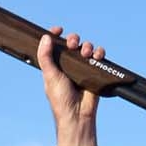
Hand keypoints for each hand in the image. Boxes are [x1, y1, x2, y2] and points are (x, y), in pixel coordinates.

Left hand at [38, 27, 101, 145]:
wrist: (77, 115)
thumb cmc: (61, 99)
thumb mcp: (50, 76)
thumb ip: (45, 57)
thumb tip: (45, 37)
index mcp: (55, 65)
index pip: (54, 45)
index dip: (56, 35)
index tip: (58, 30)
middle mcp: (68, 65)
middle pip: (72, 43)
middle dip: (73, 39)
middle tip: (72, 44)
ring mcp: (82, 68)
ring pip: (86, 48)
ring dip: (87, 46)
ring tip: (86, 53)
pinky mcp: (94, 72)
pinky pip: (99, 57)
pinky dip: (99, 52)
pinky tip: (98, 55)